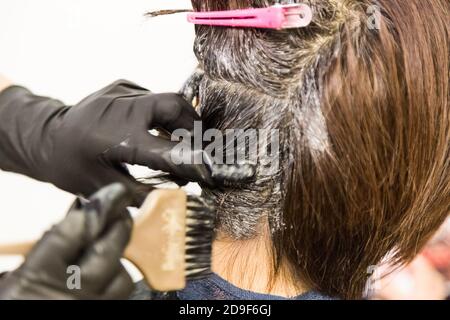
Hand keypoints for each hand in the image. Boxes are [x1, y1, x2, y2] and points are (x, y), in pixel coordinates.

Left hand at [0, 80, 253, 201]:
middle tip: (196, 147)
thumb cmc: (71, 166)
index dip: (192, 161)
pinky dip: (161, 114)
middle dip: (193, 128)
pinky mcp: (121, 86)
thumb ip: (142, 192)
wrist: (45, 136)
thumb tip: (175, 195)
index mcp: (117, 137)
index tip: (208, 171)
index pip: (167, 149)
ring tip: (181, 140)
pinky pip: (152, 97)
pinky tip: (155, 128)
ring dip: (179, 120)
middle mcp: (122, 108)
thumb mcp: (103, 187)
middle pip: (175, 106)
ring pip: (167, 99)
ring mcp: (122, 92)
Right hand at [0, 183, 133, 299]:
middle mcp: (68, 294)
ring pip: (122, 276)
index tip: (110, 194)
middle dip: (119, 225)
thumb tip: (72, 222)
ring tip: (112, 245)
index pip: (73, 232)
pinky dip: (117, 281)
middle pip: (106, 251)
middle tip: (121, 210)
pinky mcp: (102, 318)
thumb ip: (41, 251)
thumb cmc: (14, 301)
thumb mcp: (11, 281)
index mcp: (36, 278)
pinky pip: (120, 297)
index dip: (96, 208)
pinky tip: (108, 273)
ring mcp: (88, 310)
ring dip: (120, 257)